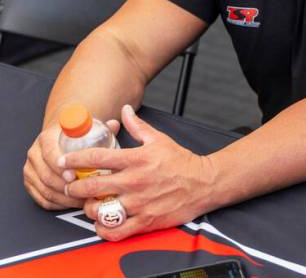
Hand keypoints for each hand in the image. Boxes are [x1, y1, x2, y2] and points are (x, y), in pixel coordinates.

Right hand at [23, 117, 119, 209]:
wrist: (59, 138)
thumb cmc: (75, 135)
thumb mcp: (86, 128)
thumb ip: (101, 127)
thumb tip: (114, 125)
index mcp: (47, 138)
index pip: (51, 154)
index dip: (62, 168)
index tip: (74, 176)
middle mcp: (36, 153)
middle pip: (47, 176)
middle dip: (67, 188)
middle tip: (85, 193)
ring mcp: (31, 169)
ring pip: (45, 190)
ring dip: (65, 198)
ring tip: (83, 200)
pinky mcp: (31, 183)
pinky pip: (42, 198)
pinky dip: (58, 204)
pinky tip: (72, 203)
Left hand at [62, 105, 216, 240]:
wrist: (205, 183)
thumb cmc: (182, 162)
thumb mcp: (159, 140)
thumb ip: (138, 127)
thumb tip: (125, 110)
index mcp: (136, 159)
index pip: (95, 157)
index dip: (74, 159)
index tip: (63, 162)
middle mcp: (134, 181)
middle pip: (90, 186)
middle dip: (74, 187)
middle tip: (70, 187)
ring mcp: (139, 203)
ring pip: (99, 210)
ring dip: (88, 209)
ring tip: (89, 204)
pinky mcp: (146, 220)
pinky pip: (115, 230)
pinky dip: (103, 229)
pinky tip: (102, 223)